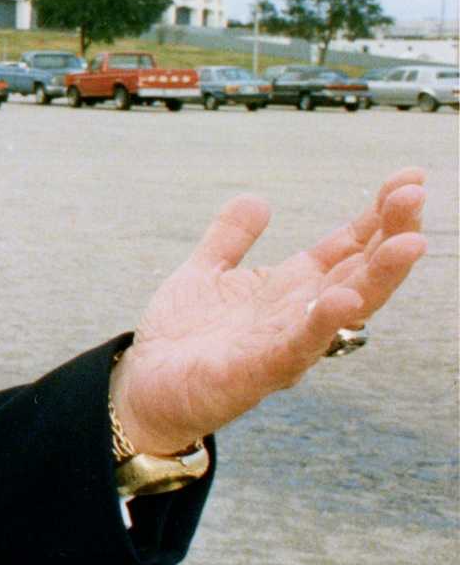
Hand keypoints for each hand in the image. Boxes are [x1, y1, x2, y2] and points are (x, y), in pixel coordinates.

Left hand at [114, 168, 428, 454]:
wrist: (147, 387)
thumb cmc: (183, 336)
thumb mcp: (204, 272)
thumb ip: (230, 238)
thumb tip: (256, 199)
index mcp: (291, 288)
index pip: (347, 248)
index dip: (378, 215)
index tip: (409, 177)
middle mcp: (300, 314)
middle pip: (359, 271)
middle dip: (392, 234)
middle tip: (417, 194)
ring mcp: (285, 343)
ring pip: (346, 308)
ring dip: (380, 276)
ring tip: (410, 242)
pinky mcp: (258, 371)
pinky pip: (298, 347)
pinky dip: (322, 324)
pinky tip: (343, 300)